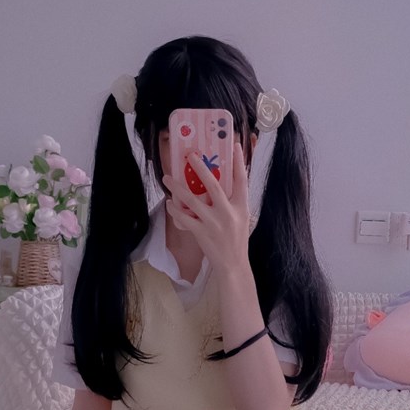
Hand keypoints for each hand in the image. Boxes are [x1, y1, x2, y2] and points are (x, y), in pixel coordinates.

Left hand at [162, 143, 250, 275]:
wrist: (233, 264)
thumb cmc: (236, 239)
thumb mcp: (241, 217)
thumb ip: (232, 200)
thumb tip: (217, 183)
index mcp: (241, 206)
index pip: (242, 179)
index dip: (238, 161)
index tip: (234, 145)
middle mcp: (228, 212)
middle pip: (213, 184)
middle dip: (200, 167)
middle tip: (190, 155)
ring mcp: (214, 223)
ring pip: (192, 200)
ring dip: (177, 187)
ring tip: (167, 177)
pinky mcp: (202, 233)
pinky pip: (184, 217)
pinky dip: (175, 209)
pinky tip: (169, 203)